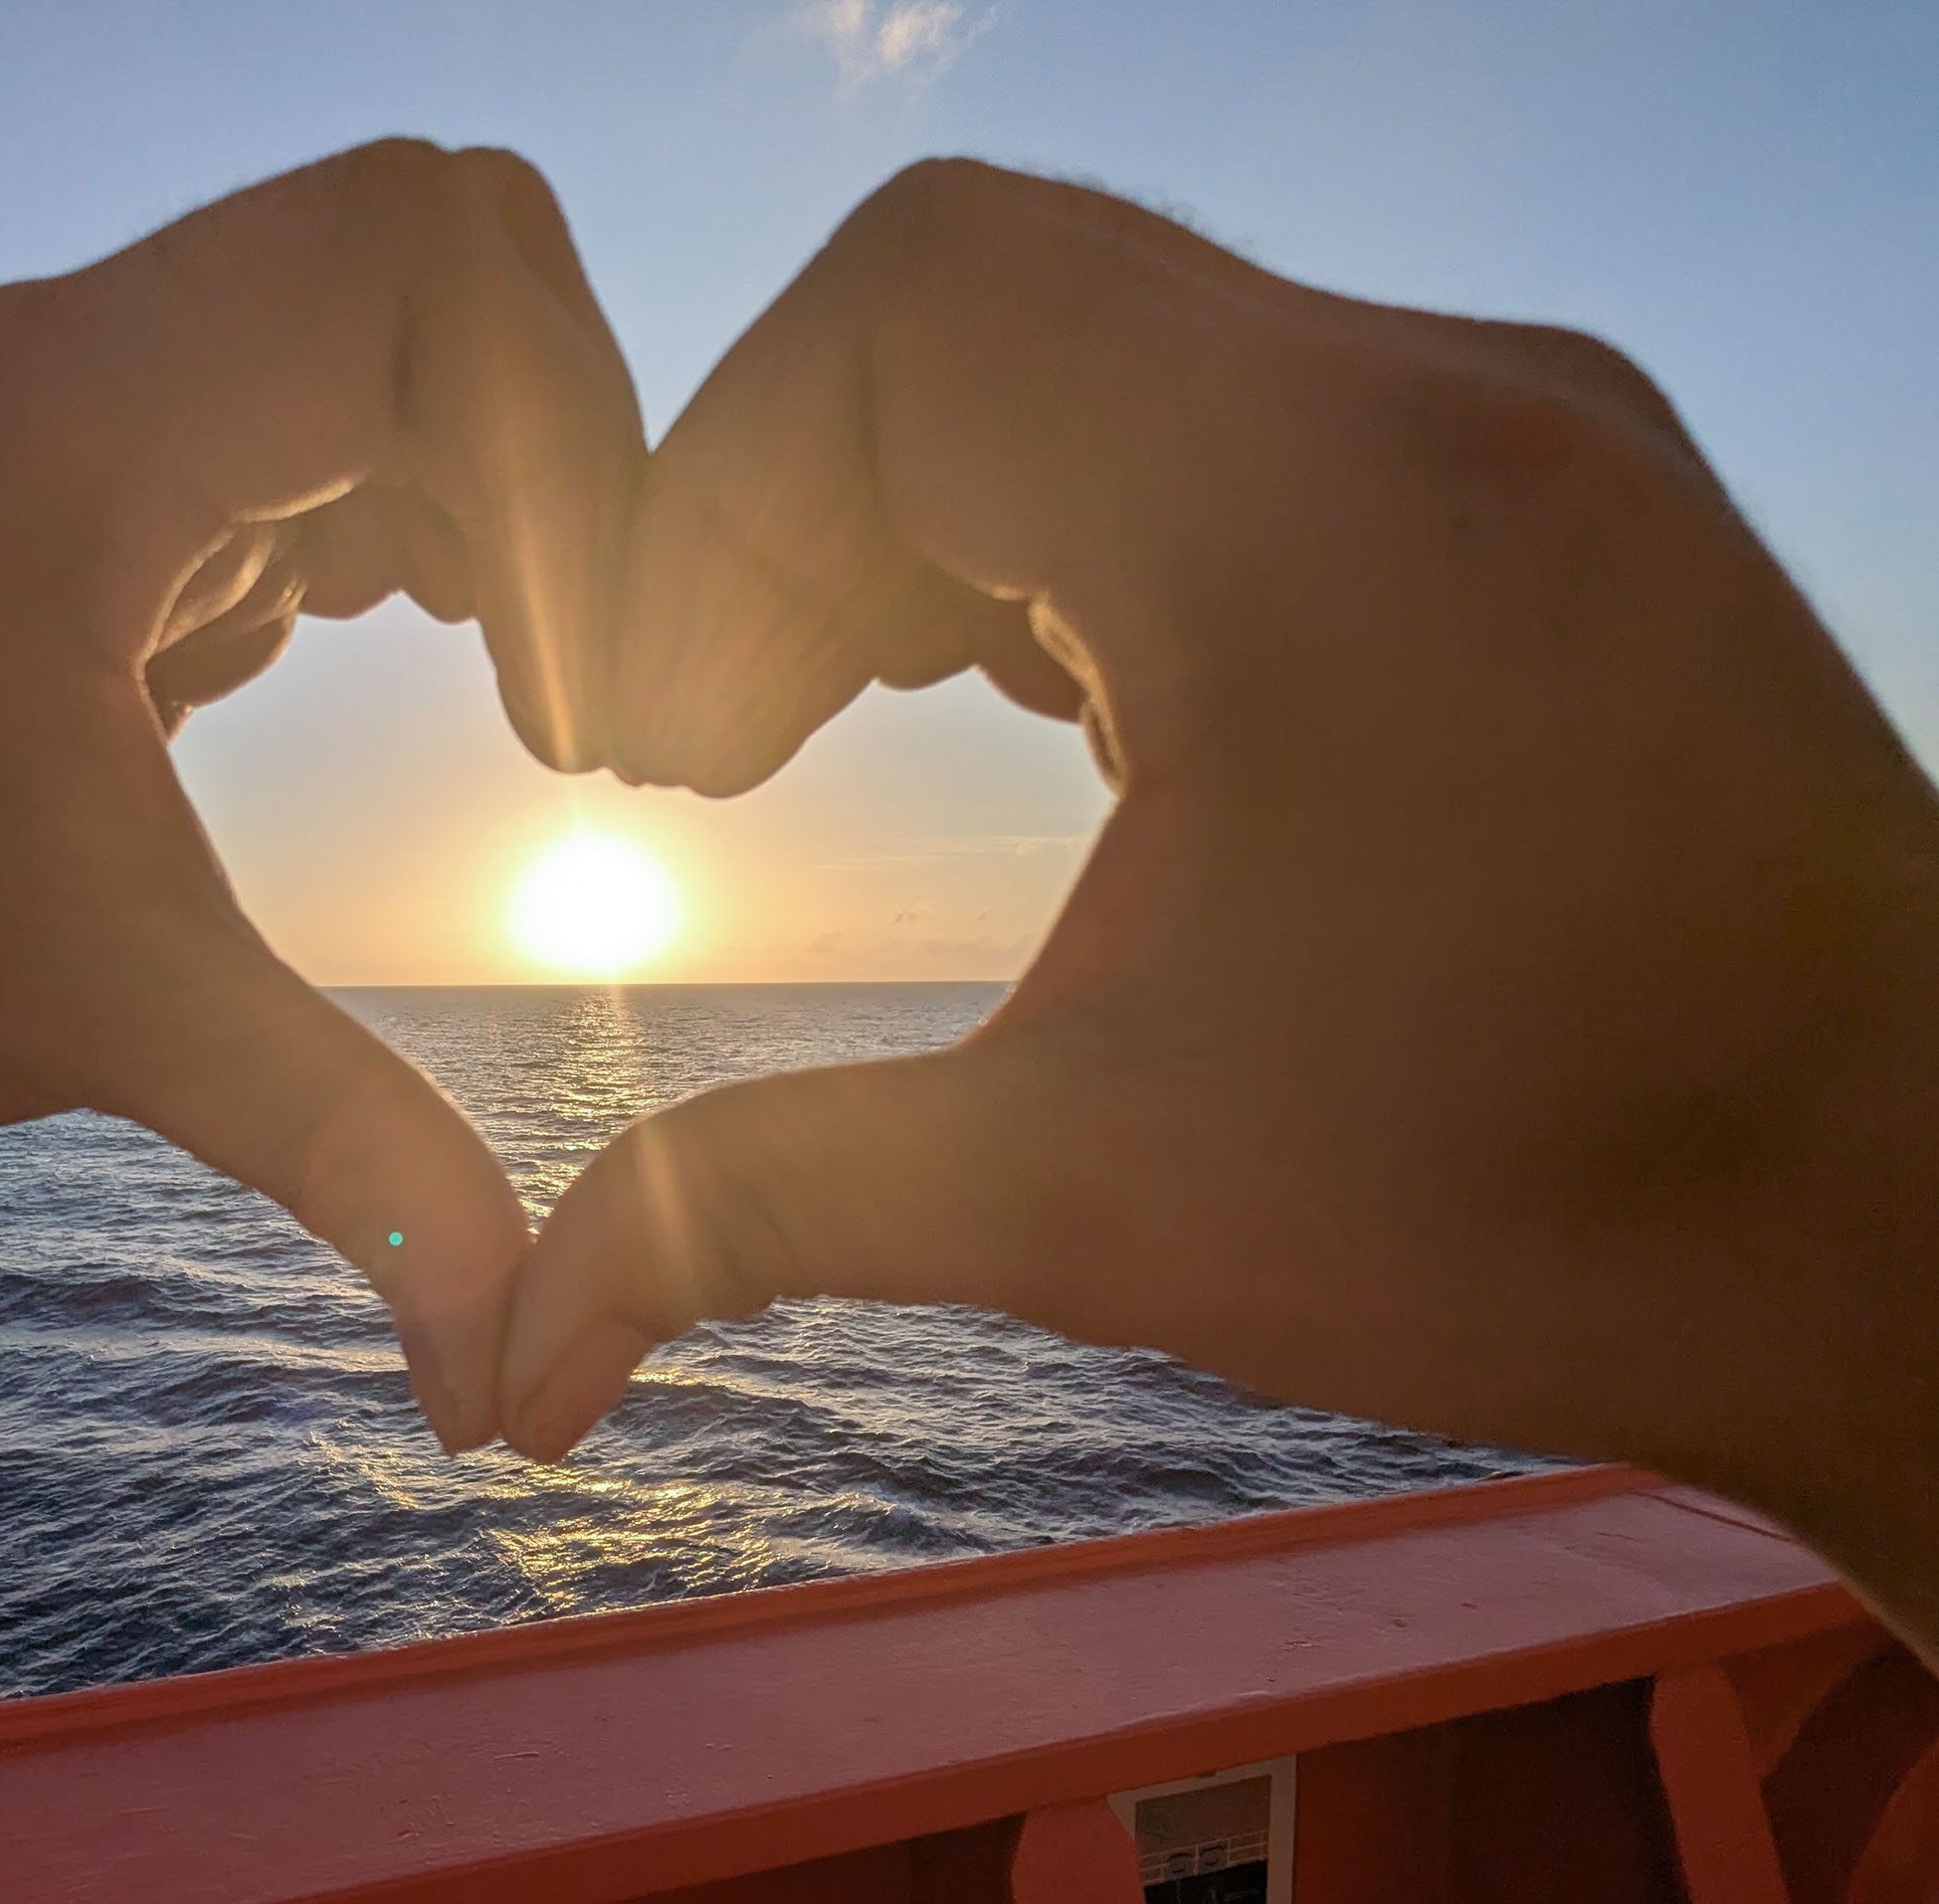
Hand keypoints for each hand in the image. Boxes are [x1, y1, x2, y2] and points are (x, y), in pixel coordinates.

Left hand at [0, 140, 644, 1449]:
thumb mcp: (108, 1023)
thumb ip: (344, 1157)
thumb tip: (510, 1386)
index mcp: (71, 421)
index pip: (429, 260)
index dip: (568, 456)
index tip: (566, 704)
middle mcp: (50, 351)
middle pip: (420, 251)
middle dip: (546, 459)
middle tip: (572, 681)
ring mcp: (34, 383)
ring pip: (349, 311)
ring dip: (462, 482)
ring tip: (501, 686)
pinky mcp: (33, 442)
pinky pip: (263, 388)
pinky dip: (362, 494)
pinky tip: (350, 637)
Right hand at [498, 161, 1938, 1643]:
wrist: (1912, 1228)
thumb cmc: (1536, 1209)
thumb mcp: (1090, 1201)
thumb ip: (755, 1208)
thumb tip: (506, 1353)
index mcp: (1303, 510)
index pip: (902, 312)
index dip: (713, 502)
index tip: (661, 741)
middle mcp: (1429, 394)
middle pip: (983, 290)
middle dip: (794, 503)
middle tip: (720, 738)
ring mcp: (1517, 417)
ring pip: (1115, 326)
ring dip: (936, 498)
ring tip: (847, 709)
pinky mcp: (1560, 477)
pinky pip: (1245, 395)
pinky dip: (1086, 509)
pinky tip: (1052, 698)